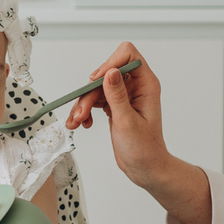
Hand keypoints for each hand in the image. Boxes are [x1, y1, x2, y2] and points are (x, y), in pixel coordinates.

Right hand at [64, 43, 170, 185]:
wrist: (145, 168)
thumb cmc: (144, 149)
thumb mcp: (128, 122)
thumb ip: (118, 96)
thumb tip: (110, 72)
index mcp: (146, 84)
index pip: (128, 55)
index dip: (110, 63)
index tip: (96, 81)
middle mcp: (136, 86)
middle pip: (106, 73)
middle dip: (90, 92)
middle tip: (80, 113)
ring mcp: (124, 96)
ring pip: (97, 88)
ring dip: (83, 104)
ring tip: (77, 122)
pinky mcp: (115, 105)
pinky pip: (95, 100)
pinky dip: (85, 111)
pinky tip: (82, 124)